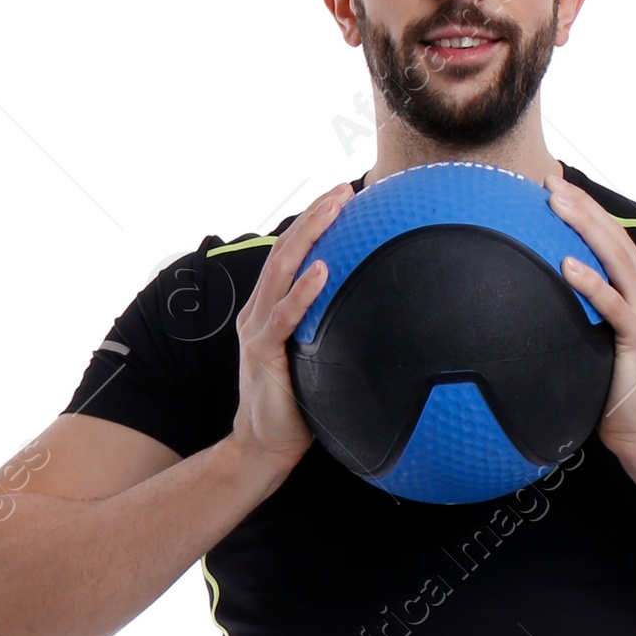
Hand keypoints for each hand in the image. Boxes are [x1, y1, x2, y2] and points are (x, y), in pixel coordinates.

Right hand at [231, 183, 350, 465]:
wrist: (265, 446)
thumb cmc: (295, 407)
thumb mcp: (318, 360)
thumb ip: (333, 333)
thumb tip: (378, 317)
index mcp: (270, 308)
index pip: (291, 254)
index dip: (314, 221)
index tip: (343, 197)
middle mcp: (259, 311)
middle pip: (284, 249)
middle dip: (314, 215)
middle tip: (343, 190)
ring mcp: (257, 329)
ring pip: (281, 269)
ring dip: (309, 235)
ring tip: (334, 210)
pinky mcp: (262, 352)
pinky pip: (284, 316)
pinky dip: (303, 291)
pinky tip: (323, 270)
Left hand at [547, 176, 635, 467]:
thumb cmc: (619, 392)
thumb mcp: (602, 342)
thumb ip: (589, 314)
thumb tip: (548, 295)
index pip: (615, 241)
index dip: (589, 210)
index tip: (558, 187)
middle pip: (616, 240)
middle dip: (583, 207)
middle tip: (551, 183)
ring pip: (617, 260)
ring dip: (585, 228)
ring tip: (556, 205)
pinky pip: (613, 305)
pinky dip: (590, 283)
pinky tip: (566, 265)